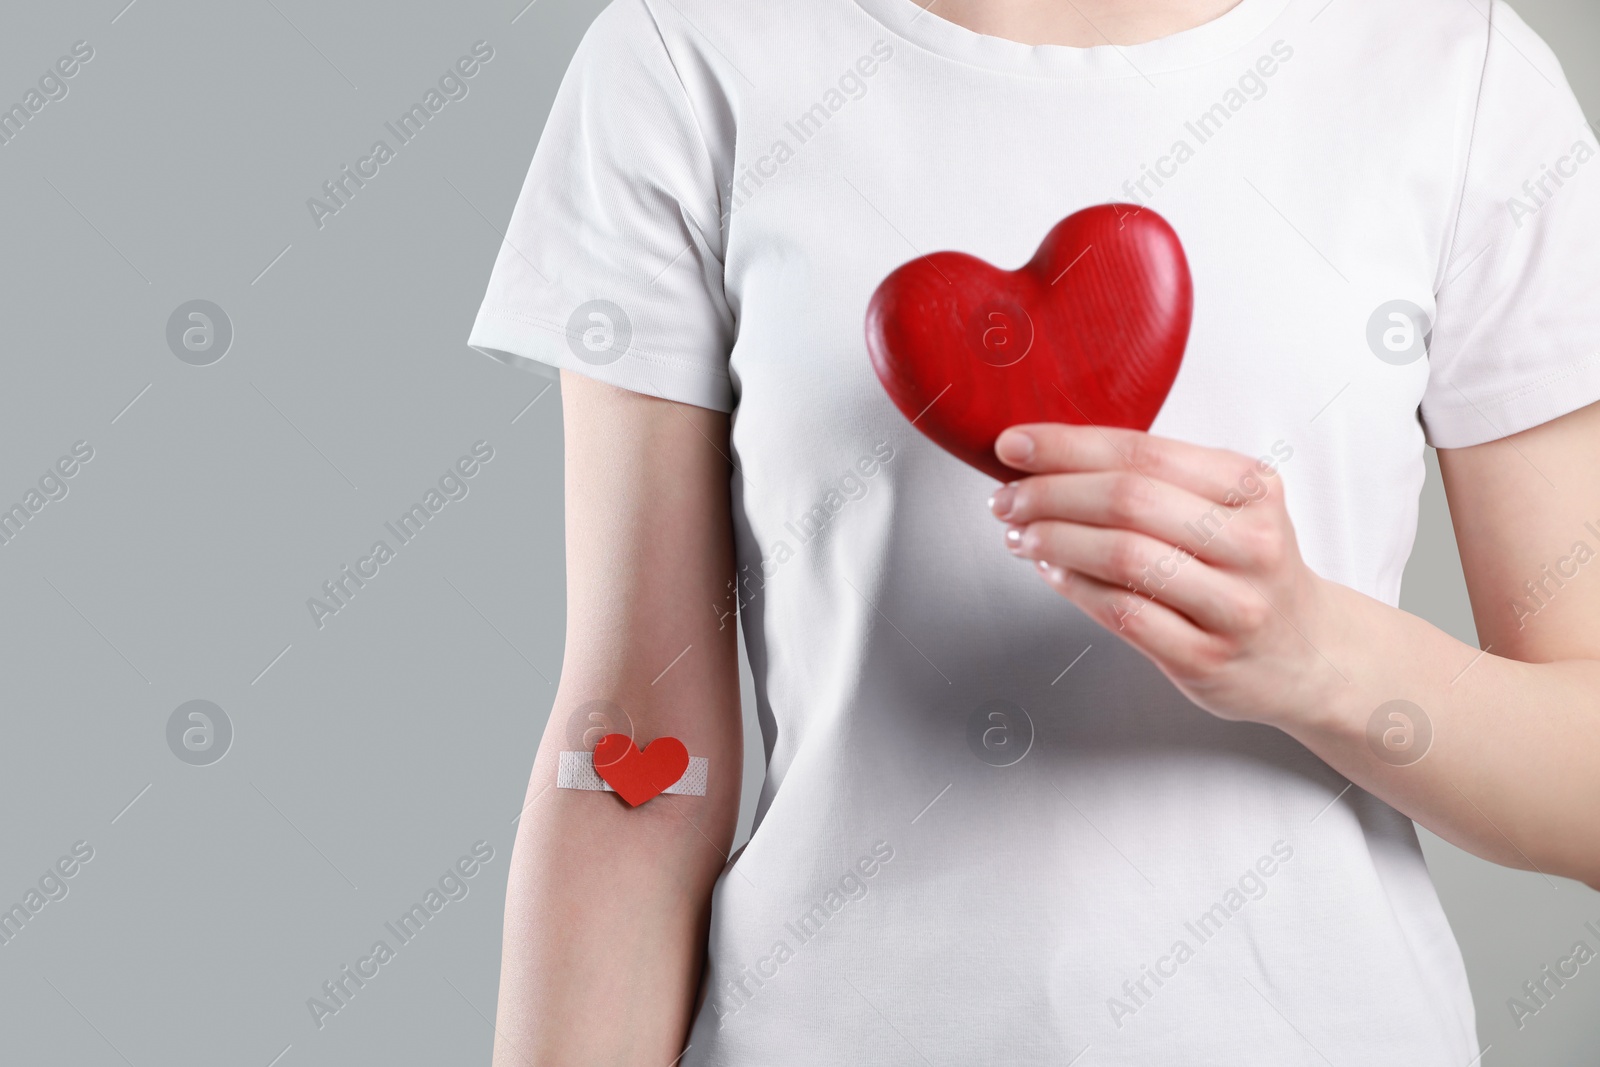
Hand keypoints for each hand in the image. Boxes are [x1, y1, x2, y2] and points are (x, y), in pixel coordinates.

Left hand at [988, 423, 1338, 726]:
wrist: (1308, 654)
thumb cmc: (1246, 570)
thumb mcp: (1228, 507)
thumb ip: (1156, 481)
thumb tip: (1047, 459)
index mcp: (1252, 487)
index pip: (1145, 452)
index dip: (1067, 446)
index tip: (1013, 445)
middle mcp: (1251, 541)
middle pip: (1128, 501)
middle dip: (1050, 494)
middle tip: (1006, 499)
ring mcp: (1233, 604)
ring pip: (1122, 557)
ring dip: (1054, 540)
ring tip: (1020, 535)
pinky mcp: (1207, 657)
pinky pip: (1122, 612)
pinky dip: (1074, 586)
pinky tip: (1052, 571)